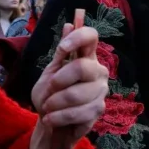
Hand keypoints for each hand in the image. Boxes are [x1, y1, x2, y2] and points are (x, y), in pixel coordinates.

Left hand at [28, 24, 108, 148]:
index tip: (62, 48)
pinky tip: (50, 119)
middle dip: (59, 80)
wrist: (52, 124)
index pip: (91, 36)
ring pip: (76, 94)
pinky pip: (76, 113)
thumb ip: (60, 54)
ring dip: (54, 103)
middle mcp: (98, 71)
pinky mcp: (98, 110)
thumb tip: (68, 25)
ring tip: (47, 108)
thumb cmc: (51, 96)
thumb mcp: (50, 72)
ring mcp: (101, 91)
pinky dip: (58, 117)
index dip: (77, 38)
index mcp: (86, 56)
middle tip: (49, 89)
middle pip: (82, 67)